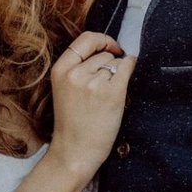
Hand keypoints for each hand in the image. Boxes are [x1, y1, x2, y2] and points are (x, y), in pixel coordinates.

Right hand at [50, 32, 135, 173]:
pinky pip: (127, 69)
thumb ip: (79, 67)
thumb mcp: (65, 89)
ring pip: (116, 63)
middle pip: (104, 54)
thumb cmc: (73, 123)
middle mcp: (75, 73)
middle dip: (110, 65)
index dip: (102, 40)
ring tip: (107, 97)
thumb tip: (110, 49)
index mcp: (60, 70)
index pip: (86, 39)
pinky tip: (125, 86)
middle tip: (105, 87)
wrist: (75, 152)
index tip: (111, 48)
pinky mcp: (112, 93)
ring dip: (118, 75)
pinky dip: (131, 72)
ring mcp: (94, 83)